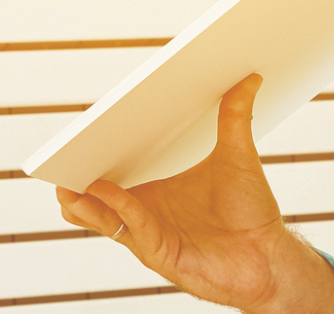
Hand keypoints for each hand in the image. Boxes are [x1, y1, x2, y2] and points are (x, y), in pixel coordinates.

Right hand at [55, 74, 333, 313]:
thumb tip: (251, 78)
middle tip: (64, 153)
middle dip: (77, 176)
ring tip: (65, 180)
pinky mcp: (155, 251)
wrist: (269, 255)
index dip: (96, 153)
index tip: (83, 130)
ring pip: (100, 216)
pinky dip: (114, 206)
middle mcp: (146, 211)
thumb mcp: (239, 156)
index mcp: (155, 189)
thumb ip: (236, 117)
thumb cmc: (251, 210)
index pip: (115, 170)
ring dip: (80, 199)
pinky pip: (128, 225)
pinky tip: (103, 189)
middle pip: (97, 194)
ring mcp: (147, 232)